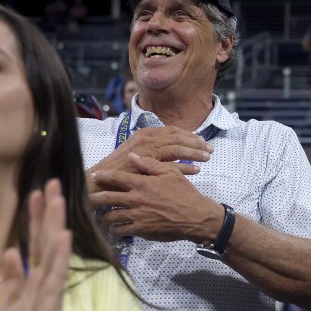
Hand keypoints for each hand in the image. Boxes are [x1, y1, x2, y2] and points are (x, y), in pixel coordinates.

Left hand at [0, 179, 78, 310]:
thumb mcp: (10, 305)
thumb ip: (13, 279)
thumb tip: (10, 251)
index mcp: (34, 279)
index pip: (35, 242)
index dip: (35, 217)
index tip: (35, 192)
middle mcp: (45, 279)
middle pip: (47, 239)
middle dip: (49, 211)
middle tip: (51, 182)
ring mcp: (51, 289)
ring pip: (54, 250)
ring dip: (56, 224)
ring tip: (58, 198)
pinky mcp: (52, 303)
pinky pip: (56, 275)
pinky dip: (61, 255)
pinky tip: (64, 236)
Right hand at [85, 126, 210, 193]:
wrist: (100, 179)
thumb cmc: (119, 167)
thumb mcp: (137, 152)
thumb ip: (153, 148)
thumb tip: (171, 149)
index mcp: (145, 133)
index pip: (172, 131)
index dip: (188, 135)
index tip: (201, 140)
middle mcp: (146, 139)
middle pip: (178, 138)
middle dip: (196, 142)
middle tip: (210, 148)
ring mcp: (146, 151)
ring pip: (177, 149)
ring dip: (194, 152)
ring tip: (208, 157)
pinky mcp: (147, 164)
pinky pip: (171, 164)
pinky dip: (186, 167)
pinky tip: (197, 170)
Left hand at [89, 152, 214, 242]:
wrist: (196, 217)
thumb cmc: (185, 193)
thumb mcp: (171, 173)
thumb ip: (150, 165)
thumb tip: (132, 157)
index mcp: (142, 184)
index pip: (116, 178)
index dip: (103, 176)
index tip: (94, 176)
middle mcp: (136, 200)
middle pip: (108, 198)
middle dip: (96, 198)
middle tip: (88, 198)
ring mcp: (137, 217)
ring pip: (112, 216)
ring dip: (104, 215)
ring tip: (100, 214)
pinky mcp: (141, 231)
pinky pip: (122, 230)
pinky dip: (116, 228)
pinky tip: (114, 227)